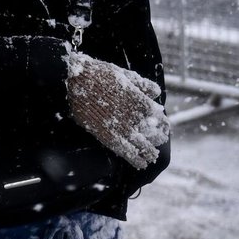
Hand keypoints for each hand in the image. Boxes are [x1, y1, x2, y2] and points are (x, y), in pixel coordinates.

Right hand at [66, 52, 168, 168]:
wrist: (75, 80)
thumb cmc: (99, 74)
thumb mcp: (124, 74)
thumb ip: (142, 84)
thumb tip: (156, 94)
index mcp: (140, 101)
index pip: (159, 118)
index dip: (162, 125)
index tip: (163, 128)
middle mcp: (134, 117)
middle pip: (153, 134)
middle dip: (157, 139)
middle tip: (158, 141)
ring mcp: (120, 127)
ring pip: (142, 145)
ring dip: (149, 153)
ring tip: (151, 157)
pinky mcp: (106, 135)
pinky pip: (124, 151)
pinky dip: (135, 159)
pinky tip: (141, 164)